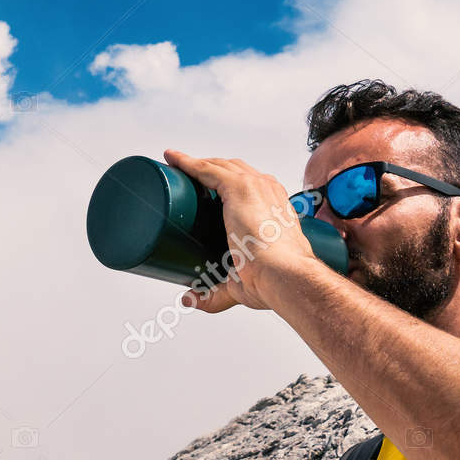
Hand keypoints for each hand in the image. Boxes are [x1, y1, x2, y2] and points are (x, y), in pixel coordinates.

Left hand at [163, 150, 316, 311]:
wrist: (284, 275)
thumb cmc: (273, 281)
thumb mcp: (240, 284)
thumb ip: (214, 295)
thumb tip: (190, 299)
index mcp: (275, 207)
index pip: (249, 185)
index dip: (226, 184)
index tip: (205, 190)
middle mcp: (268, 190)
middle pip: (233, 170)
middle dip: (209, 169)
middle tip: (184, 177)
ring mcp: (254, 186)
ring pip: (220, 166)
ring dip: (197, 163)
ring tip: (175, 165)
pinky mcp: (239, 187)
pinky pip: (208, 169)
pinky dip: (189, 162)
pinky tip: (174, 159)